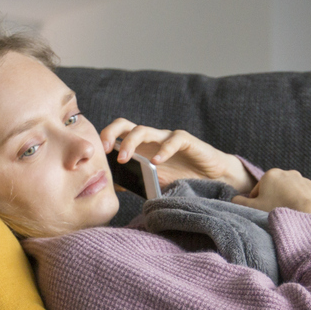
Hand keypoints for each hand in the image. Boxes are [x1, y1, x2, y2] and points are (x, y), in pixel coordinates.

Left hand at [100, 119, 254, 192]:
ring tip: (126, 159)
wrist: (213, 179)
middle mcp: (152, 139)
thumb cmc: (182, 178)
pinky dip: (163, 150)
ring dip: (132, 143)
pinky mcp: (186, 141)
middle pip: (126, 125)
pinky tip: (157, 163)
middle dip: (112, 133)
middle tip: (105, 149)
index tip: (97, 154)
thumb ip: (135, 180)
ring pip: (144, 130)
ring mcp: (167, 138)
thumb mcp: (154, 182)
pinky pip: (173, 140)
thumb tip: (112, 184)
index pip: (118, 134)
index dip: (106, 139)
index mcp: (141, 147)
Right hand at [231, 169, 310, 220]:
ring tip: (288, 216)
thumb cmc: (278, 210)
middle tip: (274, 215)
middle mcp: (289, 173)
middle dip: (274, 201)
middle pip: (276, 190)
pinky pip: (305, 199)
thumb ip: (239, 202)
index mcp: (271, 174)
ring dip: (288, 202)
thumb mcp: (253, 208)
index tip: (260, 212)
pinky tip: (301, 216)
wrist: (310, 215)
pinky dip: (302, 206)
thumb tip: (234, 199)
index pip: (258, 190)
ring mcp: (305, 181)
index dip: (257, 203)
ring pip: (291, 194)